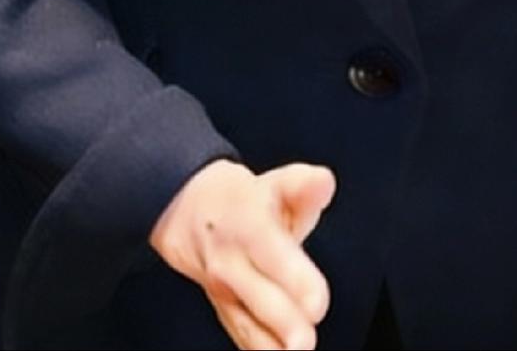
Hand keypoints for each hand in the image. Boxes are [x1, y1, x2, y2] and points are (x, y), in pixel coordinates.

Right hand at [149, 157, 335, 349]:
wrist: (191, 213)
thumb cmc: (247, 202)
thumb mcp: (275, 183)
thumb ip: (303, 186)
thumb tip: (324, 182)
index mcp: (248, 224)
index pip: (270, 251)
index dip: (293, 277)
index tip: (317, 303)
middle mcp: (231, 262)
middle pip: (258, 295)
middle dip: (284, 321)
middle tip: (306, 342)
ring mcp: (223, 291)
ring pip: (246, 322)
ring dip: (271, 343)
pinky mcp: (224, 311)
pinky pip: (241, 335)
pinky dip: (260, 350)